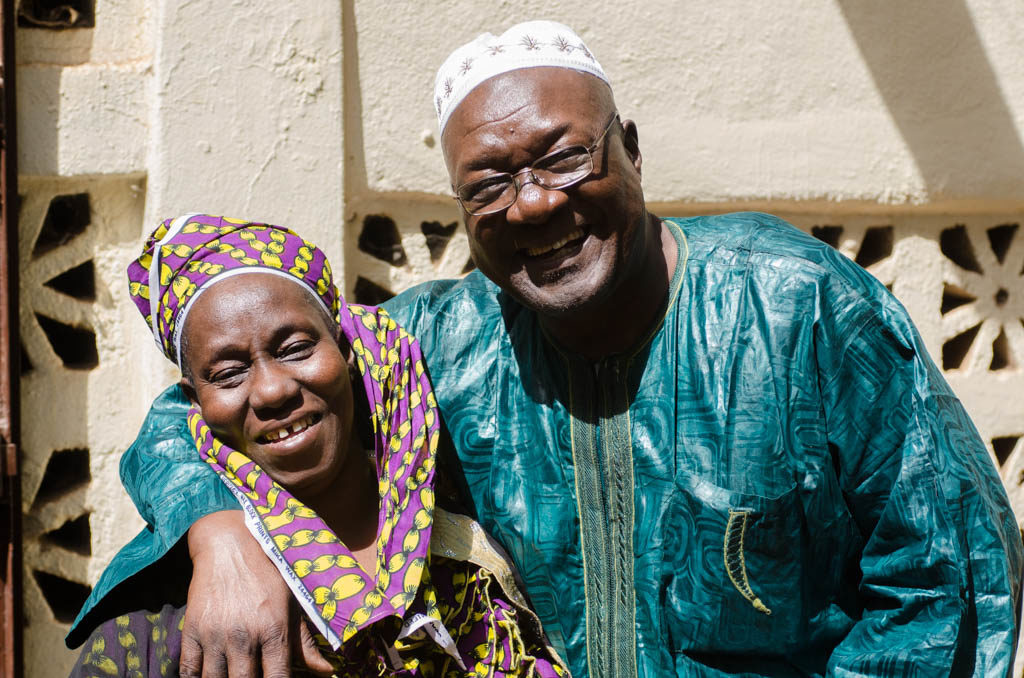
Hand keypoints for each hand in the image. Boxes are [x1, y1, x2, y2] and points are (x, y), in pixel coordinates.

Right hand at [179, 510, 334, 677]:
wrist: (230, 543)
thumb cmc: (268, 574)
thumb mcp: (292, 603)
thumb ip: (305, 642)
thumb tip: (326, 672)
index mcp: (274, 630)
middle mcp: (244, 636)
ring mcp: (215, 634)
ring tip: (233, 676)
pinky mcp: (192, 629)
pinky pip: (188, 670)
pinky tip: (208, 676)